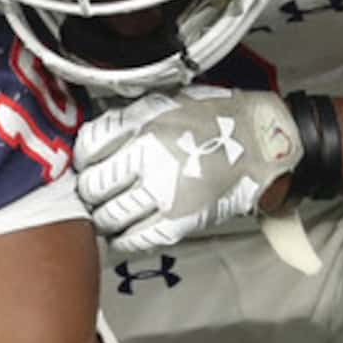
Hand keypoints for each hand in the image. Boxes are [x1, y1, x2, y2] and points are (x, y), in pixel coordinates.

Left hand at [72, 86, 301, 253]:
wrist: (261, 143)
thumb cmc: (215, 120)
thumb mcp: (167, 102)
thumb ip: (128, 119)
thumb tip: (93, 142)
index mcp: (143, 124)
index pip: (88, 147)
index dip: (82, 159)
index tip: (85, 164)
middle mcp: (149, 157)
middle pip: (94, 185)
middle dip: (90, 192)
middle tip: (93, 193)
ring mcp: (163, 191)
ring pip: (110, 215)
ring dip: (103, 218)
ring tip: (107, 215)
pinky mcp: (178, 221)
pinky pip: (136, 238)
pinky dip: (123, 239)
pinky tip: (122, 234)